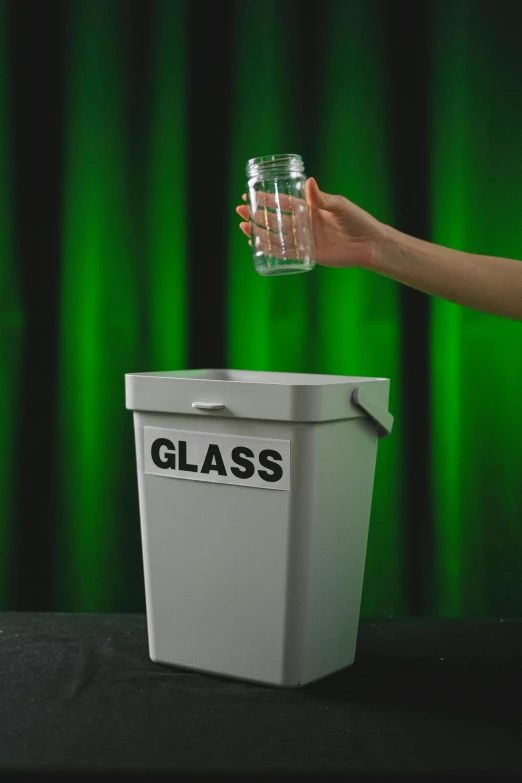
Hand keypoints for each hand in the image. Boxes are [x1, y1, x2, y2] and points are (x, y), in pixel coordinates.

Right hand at [236, 177, 387, 269]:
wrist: (370, 244)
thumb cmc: (358, 220)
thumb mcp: (340, 205)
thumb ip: (322, 198)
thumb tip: (309, 182)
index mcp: (310, 208)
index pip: (284, 202)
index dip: (267, 198)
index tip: (250, 193)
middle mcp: (304, 224)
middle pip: (275, 219)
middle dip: (257, 214)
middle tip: (240, 209)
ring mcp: (305, 240)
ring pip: (277, 235)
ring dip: (259, 231)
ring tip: (243, 225)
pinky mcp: (307, 255)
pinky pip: (285, 253)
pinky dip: (271, 249)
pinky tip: (257, 244)